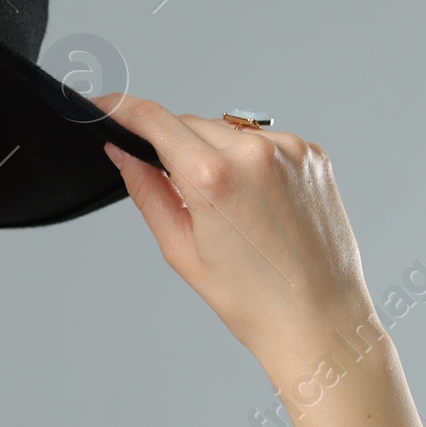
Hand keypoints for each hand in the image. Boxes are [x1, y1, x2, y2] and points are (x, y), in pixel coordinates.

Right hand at [103, 98, 422, 426]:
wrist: (319, 318)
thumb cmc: (253, 299)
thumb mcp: (181, 250)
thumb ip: (147, 191)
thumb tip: (124, 153)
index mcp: (213, 177)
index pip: (153, 119)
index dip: (121, 109)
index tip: (106, 108)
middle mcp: (253, 152)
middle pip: (189, 123)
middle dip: (174, 148)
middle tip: (184, 195)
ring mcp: (289, 149)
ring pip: (227, 131)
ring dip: (215, 154)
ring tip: (232, 208)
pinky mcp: (311, 153)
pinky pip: (263, 141)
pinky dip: (251, 160)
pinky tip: (259, 203)